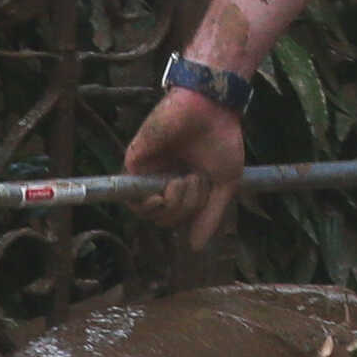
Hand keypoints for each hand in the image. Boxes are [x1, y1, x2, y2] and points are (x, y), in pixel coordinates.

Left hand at [123, 85, 245, 248]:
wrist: (212, 108)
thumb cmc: (221, 139)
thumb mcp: (224, 185)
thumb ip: (210, 216)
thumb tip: (195, 247)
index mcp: (181, 184)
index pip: (174, 217)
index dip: (189, 216)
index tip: (205, 198)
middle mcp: (161, 179)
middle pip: (162, 218)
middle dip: (185, 208)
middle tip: (197, 181)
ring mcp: (147, 170)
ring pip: (149, 211)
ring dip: (174, 203)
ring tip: (186, 180)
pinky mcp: (135, 159)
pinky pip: (133, 194)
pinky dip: (152, 198)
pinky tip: (169, 187)